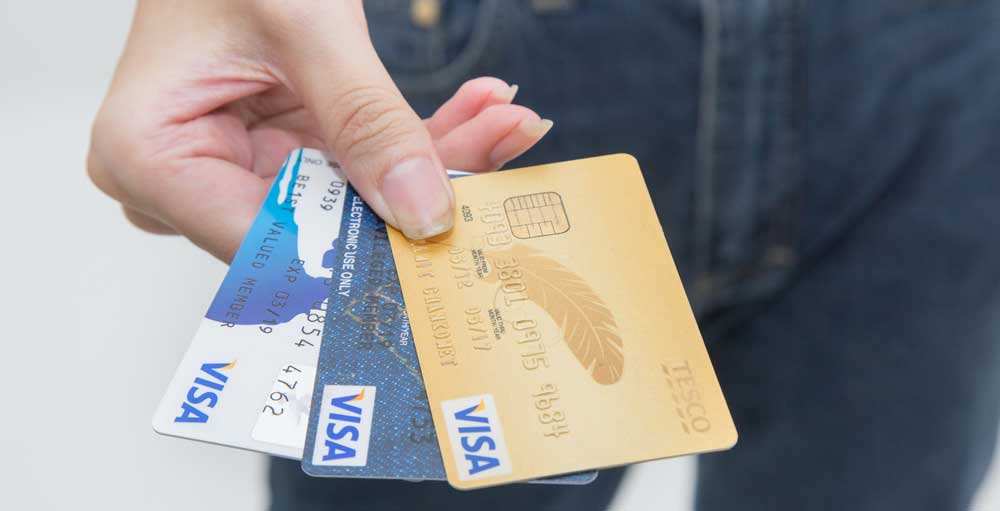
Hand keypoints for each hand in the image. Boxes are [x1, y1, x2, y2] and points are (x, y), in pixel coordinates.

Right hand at [88, 0, 550, 261]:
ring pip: (356, 198)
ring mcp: (239, 170)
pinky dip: (420, 140)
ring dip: (436, 160)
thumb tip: (422, 211)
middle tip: (496, 156)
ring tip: (503, 124)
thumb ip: (367, 121)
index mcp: (152, 160)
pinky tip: (479, 112)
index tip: (439, 242)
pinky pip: (360, 165)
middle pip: (322, 224)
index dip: (357, 251)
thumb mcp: (305, 28)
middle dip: (419, 192)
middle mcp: (188, 182)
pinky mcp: (284, 155)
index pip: (265, 243)